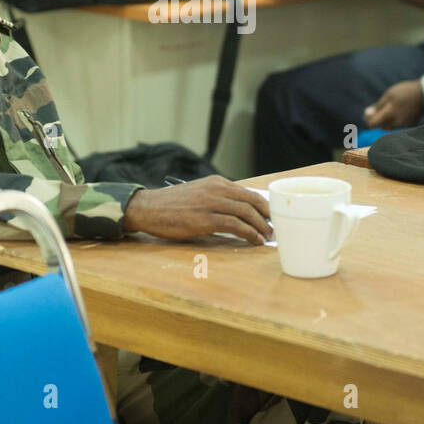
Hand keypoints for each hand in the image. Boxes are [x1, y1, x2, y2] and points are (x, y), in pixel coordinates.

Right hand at [122, 175, 272, 245]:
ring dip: (261, 226)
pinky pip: (234, 225)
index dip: (265, 207)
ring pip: (246, 213)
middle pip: (253, 201)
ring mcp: (210, 203)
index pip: (249, 193)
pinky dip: (249, 233)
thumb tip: (240, 214)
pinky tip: (255, 240)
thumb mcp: (199, 194)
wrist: (148, 208)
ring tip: (268, 237)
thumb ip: (218, 199)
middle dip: (268, 217)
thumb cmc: (172, 205)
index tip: (273, 218)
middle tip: (276, 229)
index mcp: (217, 182)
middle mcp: (216, 189)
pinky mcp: (204, 219)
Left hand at [363, 79, 423, 128]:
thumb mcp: (389, 94)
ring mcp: (403, 125)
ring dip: (384, 121)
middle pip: (380, 127)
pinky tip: (395, 112)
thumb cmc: (404, 91)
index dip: (368, 119)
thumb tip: (369, 113)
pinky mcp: (409, 125)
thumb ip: (378, 106)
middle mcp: (396, 123)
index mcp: (390, 114)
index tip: (369, 111)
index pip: (373, 124)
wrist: (423, 93)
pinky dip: (392, 121)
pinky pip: (396, 126)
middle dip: (376, 119)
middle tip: (376, 109)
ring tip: (386, 110)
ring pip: (388, 128)